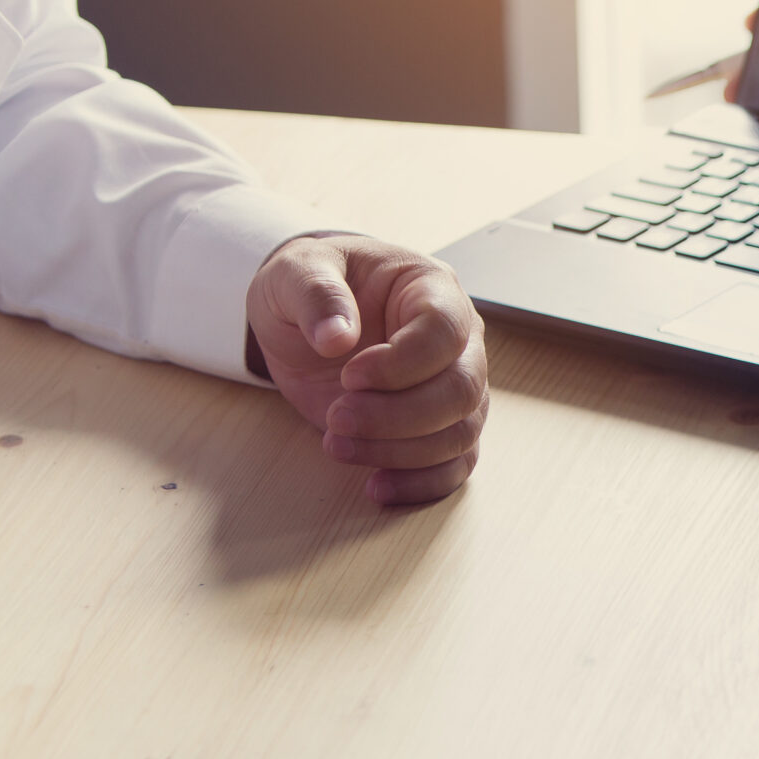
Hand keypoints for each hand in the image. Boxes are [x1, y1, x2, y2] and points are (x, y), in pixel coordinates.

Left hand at [247, 235, 488, 504]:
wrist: (308, 318)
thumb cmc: (313, 285)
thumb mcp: (297, 272)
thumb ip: (316, 294)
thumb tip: (336, 337)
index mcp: (431, 289)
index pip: (445, 330)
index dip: (402, 363)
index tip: (349, 376)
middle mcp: (457, 340)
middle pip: (462, 390)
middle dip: (397, 416)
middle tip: (337, 417)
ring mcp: (453, 385)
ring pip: (460, 433)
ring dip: (400, 452)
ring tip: (336, 445)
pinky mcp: (437, 426)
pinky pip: (454, 464)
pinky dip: (421, 484)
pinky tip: (375, 486)